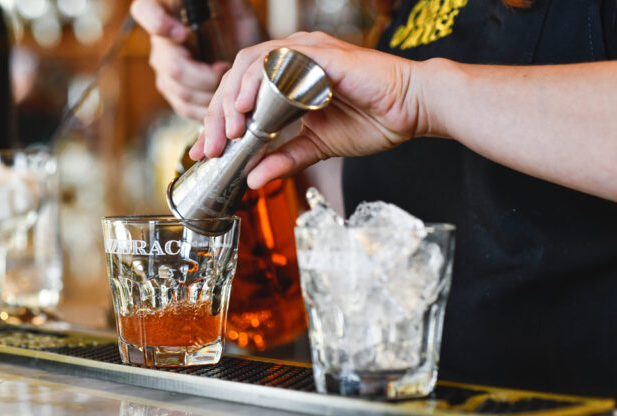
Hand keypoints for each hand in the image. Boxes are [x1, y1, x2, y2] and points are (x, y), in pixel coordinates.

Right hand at [130, 0, 265, 120]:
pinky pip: (183, 106)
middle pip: (169, 64)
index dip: (157, 22)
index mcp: (170, 14)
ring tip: (229, 86)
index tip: (182, 33)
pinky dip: (205, 107)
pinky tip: (221, 101)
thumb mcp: (238, 11)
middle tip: (225, 70)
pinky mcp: (173, 91)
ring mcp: (165, 68)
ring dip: (208, 92)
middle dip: (201, 75)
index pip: (144, 10)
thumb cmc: (241, 31)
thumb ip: (227, 1)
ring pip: (178, 89)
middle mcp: (162, 42)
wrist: (247, 63)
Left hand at [192, 32, 430, 188]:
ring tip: (232, 128)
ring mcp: (306, 52)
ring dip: (235, 96)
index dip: (218, 121)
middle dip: (218, 113)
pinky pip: (282, 58)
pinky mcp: (322, 53)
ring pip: (251, 62)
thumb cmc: (373, 120)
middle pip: (236, 77)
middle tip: (211, 146)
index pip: (240, 94)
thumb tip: (253, 180)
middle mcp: (292, 61)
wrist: (413, 111)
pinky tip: (251, 104)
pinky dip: (261, 78)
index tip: (205, 151)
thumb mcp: (317, 147)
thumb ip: (284, 158)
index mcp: (287, 79)